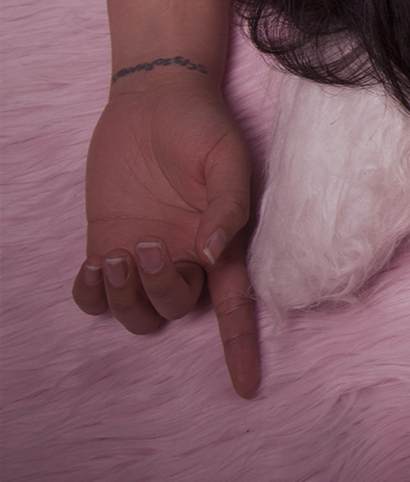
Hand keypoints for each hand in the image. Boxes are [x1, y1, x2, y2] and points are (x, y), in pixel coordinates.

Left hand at [72, 72, 259, 397]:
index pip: (236, 307)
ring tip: (118, 254)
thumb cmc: (203, 124)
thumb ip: (226, 206)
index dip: (240, 347)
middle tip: (146, 246)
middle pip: (177, 308)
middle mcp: (186, 256)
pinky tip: (94, 267)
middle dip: (159, 291)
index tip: (245, 385)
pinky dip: (92, 293)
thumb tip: (211, 256)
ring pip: (136, 311)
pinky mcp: (107, 239)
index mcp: (224, 244)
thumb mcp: (228, 158)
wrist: (156, 96)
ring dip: (125, 296)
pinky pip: (94, 294)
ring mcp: (146, 251)